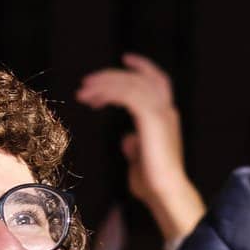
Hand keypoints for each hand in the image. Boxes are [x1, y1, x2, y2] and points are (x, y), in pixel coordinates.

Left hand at [77, 54, 187, 205]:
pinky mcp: (151, 118)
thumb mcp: (140, 159)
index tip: (124, 58)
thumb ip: (134, 146)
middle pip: (140, 79)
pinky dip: (110, 92)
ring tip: (83, 92)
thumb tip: (127, 139)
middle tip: (87, 82)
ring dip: (105, 84)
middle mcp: (166, 110)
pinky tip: (94, 99)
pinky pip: (128, 94)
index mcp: (165, 117)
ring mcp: (160, 113)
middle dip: (112, 76)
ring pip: (132, 84)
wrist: (164, 191)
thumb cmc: (151, 182)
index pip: (157, 82)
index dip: (142, 67)